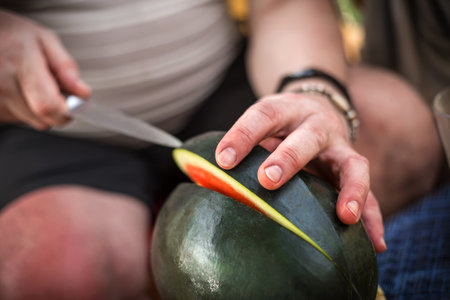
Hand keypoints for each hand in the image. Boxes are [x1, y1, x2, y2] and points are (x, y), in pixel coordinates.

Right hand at [0, 10, 89, 129]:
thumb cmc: (11, 34)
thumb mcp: (44, 39)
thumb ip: (66, 67)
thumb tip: (82, 93)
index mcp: (20, 64)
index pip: (47, 105)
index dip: (66, 112)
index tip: (75, 106)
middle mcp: (3, 85)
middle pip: (42, 118)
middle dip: (56, 108)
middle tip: (52, 87)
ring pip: (32, 121)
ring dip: (39, 108)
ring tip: (30, 84)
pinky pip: (17, 119)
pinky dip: (24, 109)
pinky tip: (18, 89)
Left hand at [216, 91, 385, 252]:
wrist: (315, 108)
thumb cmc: (281, 124)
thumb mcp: (261, 124)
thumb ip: (241, 145)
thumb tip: (204, 175)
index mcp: (286, 110)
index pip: (263, 116)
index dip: (242, 135)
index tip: (223, 159)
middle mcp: (316, 125)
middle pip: (307, 137)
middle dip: (289, 158)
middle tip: (268, 179)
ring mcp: (339, 146)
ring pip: (351, 164)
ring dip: (351, 190)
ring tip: (346, 216)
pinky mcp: (352, 166)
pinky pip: (370, 191)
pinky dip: (372, 215)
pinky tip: (374, 242)